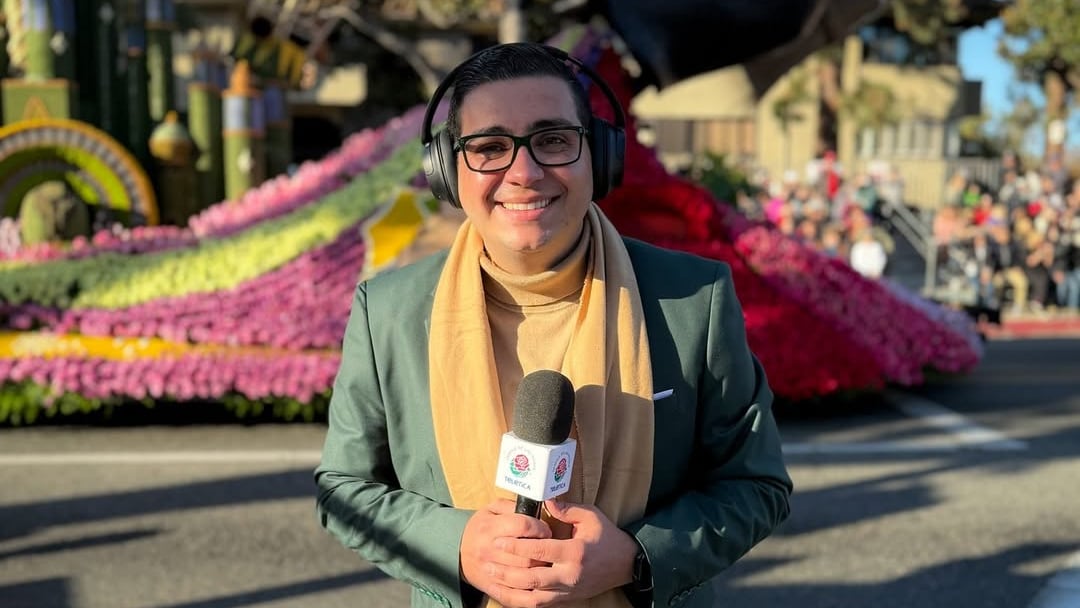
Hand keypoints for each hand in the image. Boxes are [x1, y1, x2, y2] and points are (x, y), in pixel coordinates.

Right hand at [460, 499, 551, 599]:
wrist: (459, 552)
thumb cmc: (481, 528)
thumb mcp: (491, 509)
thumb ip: (511, 506)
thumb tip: (532, 508)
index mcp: (489, 528)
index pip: (523, 526)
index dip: (539, 528)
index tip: (545, 530)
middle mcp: (489, 551)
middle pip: (526, 554)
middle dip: (543, 551)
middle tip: (548, 548)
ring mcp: (491, 572)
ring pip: (525, 575)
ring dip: (540, 570)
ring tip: (544, 563)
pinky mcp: (493, 588)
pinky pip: (516, 596)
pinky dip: (531, 591)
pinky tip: (539, 583)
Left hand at [482, 500, 637, 606]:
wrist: (626, 564)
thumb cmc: (606, 537)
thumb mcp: (591, 516)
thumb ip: (566, 509)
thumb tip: (545, 500)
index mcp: (575, 552)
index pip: (540, 551)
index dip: (517, 546)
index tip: (498, 540)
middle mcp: (570, 575)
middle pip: (532, 578)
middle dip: (507, 571)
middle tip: (488, 562)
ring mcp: (569, 591)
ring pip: (534, 596)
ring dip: (511, 588)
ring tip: (493, 577)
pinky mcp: (568, 599)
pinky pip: (541, 604)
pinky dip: (523, 599)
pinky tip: (509, 590)